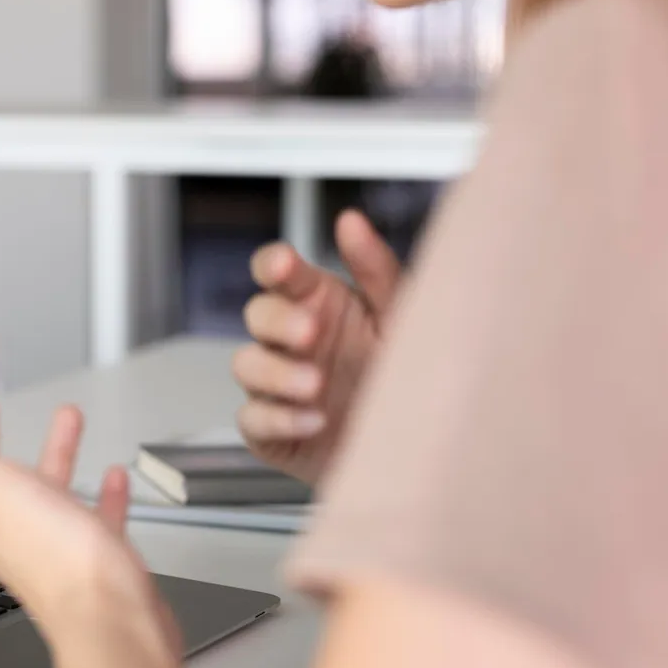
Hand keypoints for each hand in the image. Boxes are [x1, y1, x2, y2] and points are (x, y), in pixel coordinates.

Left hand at [0, 399, 178, 651]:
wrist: (114, 621)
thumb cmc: (59, 563)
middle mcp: (11, 533)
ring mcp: (52, 547)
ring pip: (47, 491)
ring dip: (54, 453)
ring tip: (66, 419)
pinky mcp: (92, 558)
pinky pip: (92, 517)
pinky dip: (101, 494)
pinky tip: (111, 477)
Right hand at [234, 210, 401, 485]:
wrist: (422, 447)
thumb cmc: (411, 376)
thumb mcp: (403, 317)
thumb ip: (377, 269)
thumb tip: (349, 219)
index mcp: (318, 304)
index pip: (276, 273)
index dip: (272, 265)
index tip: (284, 266)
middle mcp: (292, 342)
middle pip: (256, 314)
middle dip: (277, 321)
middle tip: (311, 333)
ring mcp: (278, 386)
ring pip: (246, 365)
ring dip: (276, 373)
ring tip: (317, 386)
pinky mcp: (272, 431)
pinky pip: (253, 419)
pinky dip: (279, 419)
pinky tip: (315, 421)